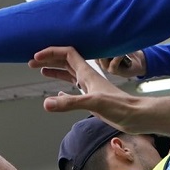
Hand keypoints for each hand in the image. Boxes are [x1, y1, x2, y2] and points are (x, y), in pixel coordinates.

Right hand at [32, 46, 169, 137]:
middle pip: (65, 62)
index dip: (51, 53)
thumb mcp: (93, 103)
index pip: (67, 54)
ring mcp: (91, 88)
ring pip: (69, 75)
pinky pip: (75, 90)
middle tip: (32, 63)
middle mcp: (88, 78)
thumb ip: (69, 103)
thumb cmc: (121, 107)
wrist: (137, 117)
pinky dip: (64, 90)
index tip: (36, 58)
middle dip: (49, 60)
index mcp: (87, 73)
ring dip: (55, 72)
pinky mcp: (93, 100)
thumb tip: (46, 103)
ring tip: (42, 72)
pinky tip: (59, 94)